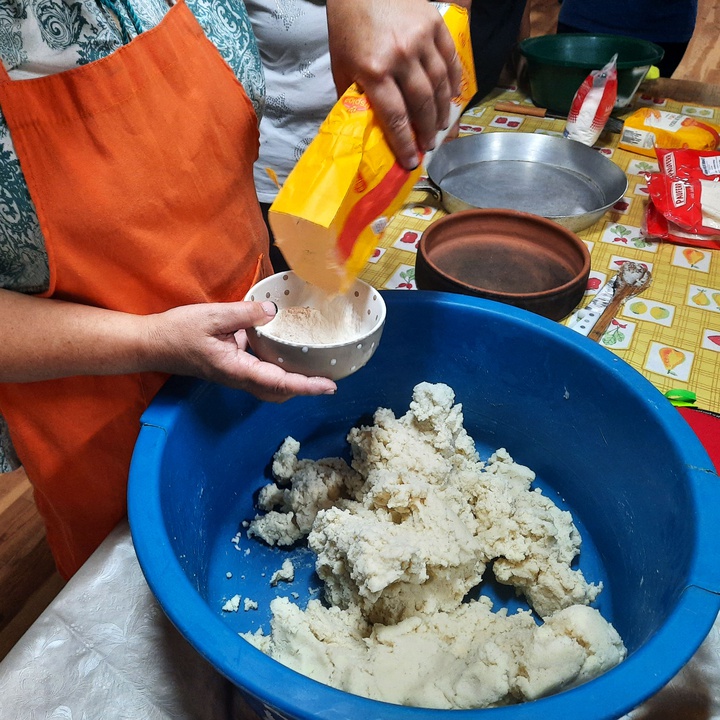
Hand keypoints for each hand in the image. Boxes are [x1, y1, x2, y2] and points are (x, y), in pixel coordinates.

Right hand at [144, 301, 336, 402]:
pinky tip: (285, 352)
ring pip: (271, 387)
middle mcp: (239, 378)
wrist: (151, 344)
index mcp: (237, 370)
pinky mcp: (231, 368)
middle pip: (279, 392)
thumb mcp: (212, 316)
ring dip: (293, 382)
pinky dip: (278, 371)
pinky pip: (261, 375)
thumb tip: (273, 311)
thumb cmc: (177, 331)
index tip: (329, 386)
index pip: (279, 382)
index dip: (307, 386)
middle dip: (304, 388)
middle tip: (328, 377)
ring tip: (315, 368)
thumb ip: (244, 313)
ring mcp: (235, 376)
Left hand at [326, 0, 462, 169]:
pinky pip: (451, 59)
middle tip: (429, 146)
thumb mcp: (340, 65)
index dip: (404, 143)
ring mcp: (421, 39)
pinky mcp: (435, 24)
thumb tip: (361, 129)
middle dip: (427, 130)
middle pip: (421, 104)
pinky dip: (454, 81)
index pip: (394, 116)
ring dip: (442, 110)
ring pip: (440, 84)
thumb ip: (351, 96)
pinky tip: (452, 98)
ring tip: (440, 127)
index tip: (410, 161)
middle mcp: (400, 56)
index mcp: (373, 70)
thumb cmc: (347, 27)